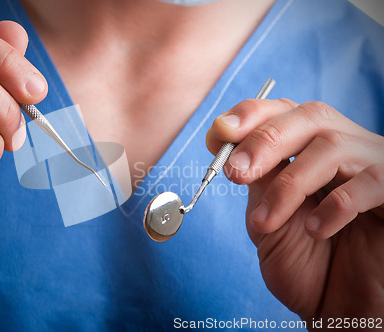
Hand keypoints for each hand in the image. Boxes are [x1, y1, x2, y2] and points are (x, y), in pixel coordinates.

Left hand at [207, 99, 383, 322]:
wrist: (341, 312)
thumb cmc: (306, 266)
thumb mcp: (267, 219)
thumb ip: (255, 179)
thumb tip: (222, 136)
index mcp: (311, 153)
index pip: (285, 113)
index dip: (252, 114)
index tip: (219, 131)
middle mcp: (346, 151)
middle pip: (311, 116)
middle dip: (266, 140)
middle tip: (235, 172)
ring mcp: (375, 169)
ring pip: (333, 146)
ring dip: (290, 185)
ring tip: (267, 222)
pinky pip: (373, 180)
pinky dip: (336, 205)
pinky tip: (317, 230)